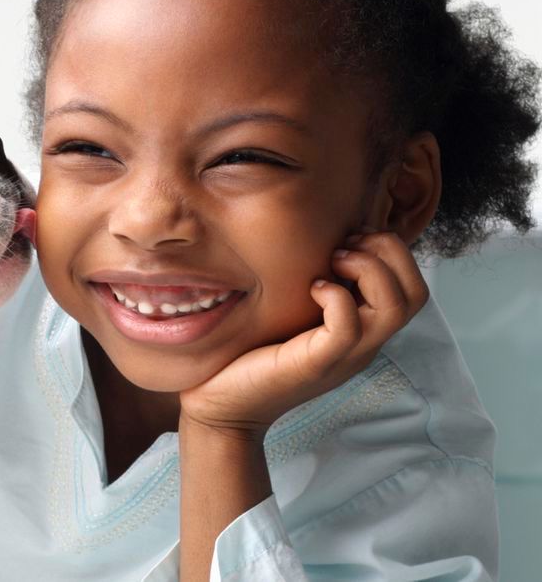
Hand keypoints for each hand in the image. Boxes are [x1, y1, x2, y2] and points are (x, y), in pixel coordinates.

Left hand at [179, 230, 428, 437]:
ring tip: (333, 260)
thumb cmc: (252, 353)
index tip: (350, 237)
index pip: (413, 288)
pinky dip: (336, 296)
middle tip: (346, 245)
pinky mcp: (318, 363)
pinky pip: (349, 326)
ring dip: (369, 269)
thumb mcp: (295, 313)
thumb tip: (323, 241)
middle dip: (389, 252)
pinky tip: (312, 288)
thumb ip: (318, 287)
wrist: (224, 405)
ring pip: (395, 308)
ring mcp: (345, 356)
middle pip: (416, 293)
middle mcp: (364, 344)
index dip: (391, 251)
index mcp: (364, 330)